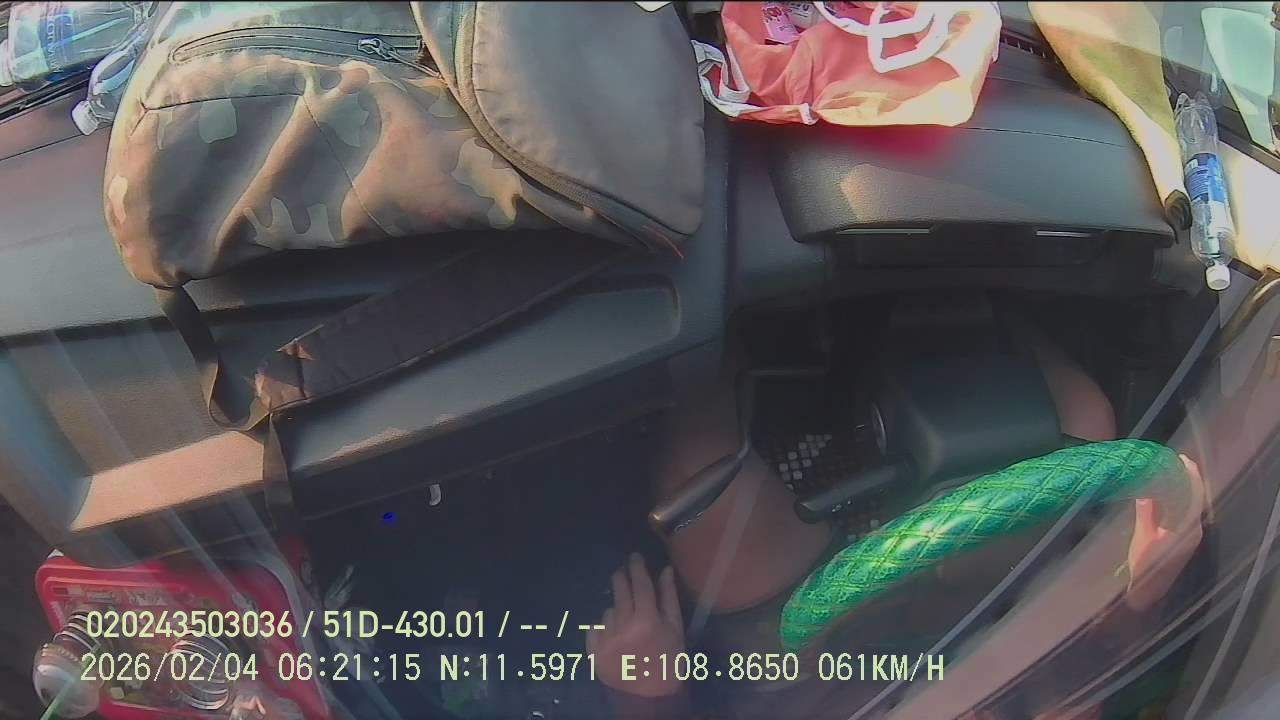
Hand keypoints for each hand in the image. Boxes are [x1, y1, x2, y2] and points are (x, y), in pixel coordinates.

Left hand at [587, 554, 685, 697]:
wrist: (650, 697)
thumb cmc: (669, 661)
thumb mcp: (675, 629)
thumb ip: (668, 598)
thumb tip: (664, 570)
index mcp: (646, 620)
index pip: (640, 584)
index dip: (636, 568)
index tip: (634, 557)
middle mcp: (623, 627)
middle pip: (619, 592)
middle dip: (621, 580)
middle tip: (623, 574)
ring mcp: (606, 640)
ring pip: (608, 612)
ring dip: (617, 612)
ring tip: (628, 624)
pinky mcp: (594, 652)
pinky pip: (595, 628)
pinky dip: (604, 629)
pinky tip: (615, 638)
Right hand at [1126, 454, 1206, 610]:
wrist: (1150, 593)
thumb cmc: (1146, 566)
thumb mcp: (1142, 537)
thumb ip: (1146, 512)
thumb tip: (1146, 490)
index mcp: (1187, 528)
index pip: (1194, 495)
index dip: (1190, 475)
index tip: (1181, 459)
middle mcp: (1194, 530)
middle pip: (1195, 498)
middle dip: (1186, 480)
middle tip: (1174, 462)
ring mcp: (1190, 536)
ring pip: (1190, 505)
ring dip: (1182, 489)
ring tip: (1170, 474)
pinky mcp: (1184, 540)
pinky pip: (1185, 514)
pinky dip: (1179, 501)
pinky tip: (1167, 496)